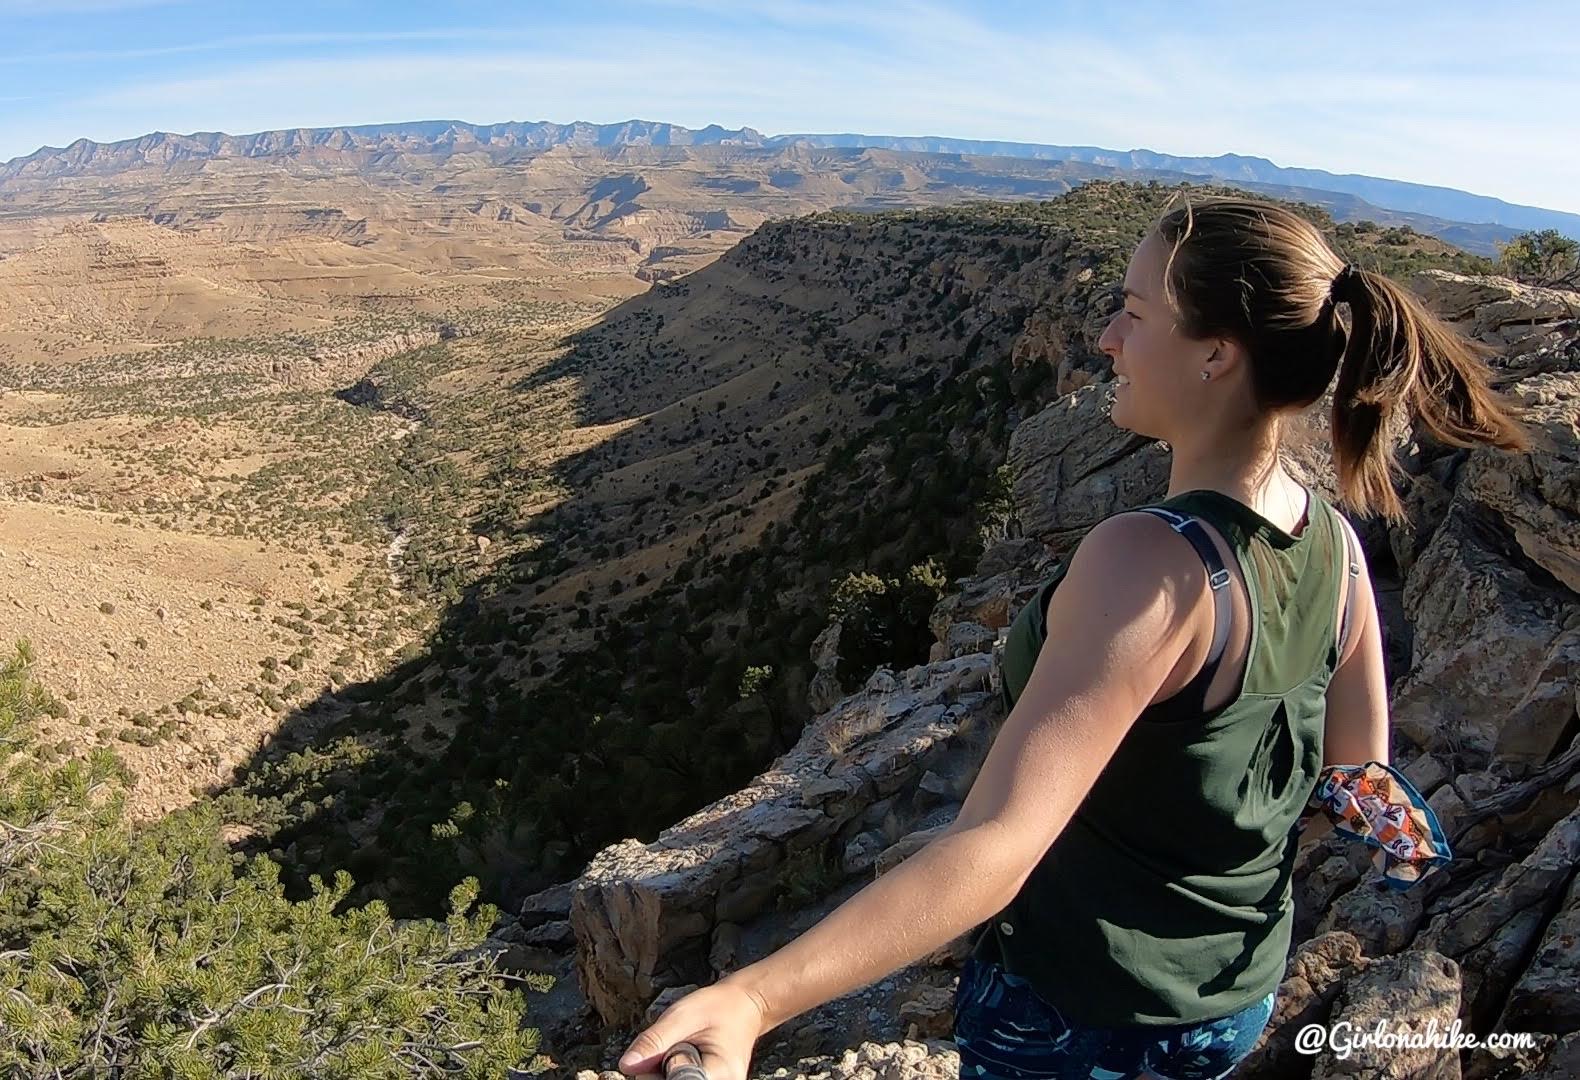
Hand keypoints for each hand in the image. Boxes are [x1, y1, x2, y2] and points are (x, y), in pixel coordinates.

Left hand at [617, 979, 769, 1079]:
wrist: (745, 1006)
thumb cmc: (718, 1007)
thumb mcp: (682, 1015)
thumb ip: (655, 1041)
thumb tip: (626, 1066)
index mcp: (719, 1074)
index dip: (658, 1071)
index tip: (669, 1050)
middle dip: (659, 1072)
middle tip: (677, 1045)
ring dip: (665, 1072)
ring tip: (682, 1050)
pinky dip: (671, 1073)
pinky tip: (682, 1059)